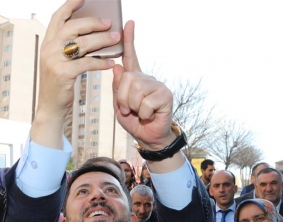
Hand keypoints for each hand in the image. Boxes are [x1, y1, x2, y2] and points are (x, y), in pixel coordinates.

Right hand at [31, 0, 120, 147]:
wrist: (50, 109)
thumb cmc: (60, 85)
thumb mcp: (60, 62)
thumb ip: (70, 48)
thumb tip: (94, 32)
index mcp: (47, 43)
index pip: (58, 18)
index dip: (70, 5)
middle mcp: (48, 49)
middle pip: (72, 27)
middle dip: (93, 22)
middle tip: (109, 23)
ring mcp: (54, 61)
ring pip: (81, 44)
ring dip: (101, 40)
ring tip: (116, 39)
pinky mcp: (62, 74)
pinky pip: (86, 63)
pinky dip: (100, 62)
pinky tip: (111, 62)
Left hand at [112, 21, 175, 151]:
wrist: (148, 138)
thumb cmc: (134, 121)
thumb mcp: (119, 105)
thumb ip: (117, 88)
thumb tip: (117, 67)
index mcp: (134, 78)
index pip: (131, 56)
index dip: (129, 39)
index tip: (129, 23)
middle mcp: (146, 78)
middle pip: (127, 78)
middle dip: (123, 99)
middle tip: (129, 110)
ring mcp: (157, 85)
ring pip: (136, 91)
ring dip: (132, 107)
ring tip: (138, 113)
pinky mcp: (165, 95)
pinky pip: (145, 103)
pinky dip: (143, 113)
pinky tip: (149, 116)